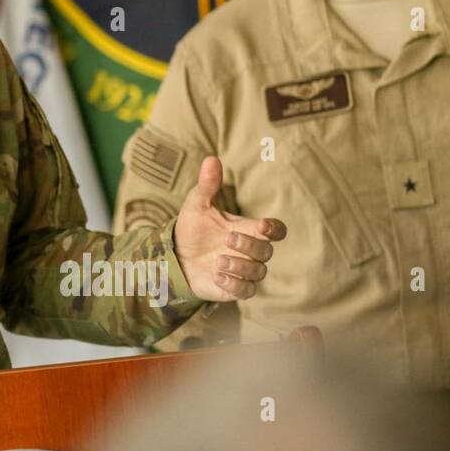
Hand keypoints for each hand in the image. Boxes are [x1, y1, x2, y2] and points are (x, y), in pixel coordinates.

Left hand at [174, 156, 286, 301]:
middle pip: (267, 251)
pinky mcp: (235, 288)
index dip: (274, 229)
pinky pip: (247, 291)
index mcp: (247, 229)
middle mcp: (250, 250)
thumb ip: (207, 185)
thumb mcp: (196, 205)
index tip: (263, 225)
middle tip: (227, 239)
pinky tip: (216, 276)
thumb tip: (211, 159)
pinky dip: (234, 284)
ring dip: (241, 267)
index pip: (274, 230)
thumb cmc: (192, 229)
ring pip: (259, 272)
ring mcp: (244, 271)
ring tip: (218, 261)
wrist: (175, 257)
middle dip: (250, 245)